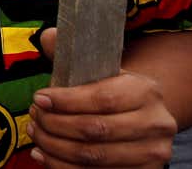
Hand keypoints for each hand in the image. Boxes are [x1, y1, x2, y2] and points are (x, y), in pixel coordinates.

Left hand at [27, 28, 177, 167]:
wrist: (143, 117)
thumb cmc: (112, 91)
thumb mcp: (99, 69)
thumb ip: (71, 52)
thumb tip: (48, 36)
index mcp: (146, 90)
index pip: (102, 98)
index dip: (65, 101)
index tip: (39, 98)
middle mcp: (157, 123)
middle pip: (96, 130)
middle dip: (55, 124)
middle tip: (34, 117)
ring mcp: (153, 153)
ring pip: (93, 156)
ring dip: (55, 147)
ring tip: (36, 133)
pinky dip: (63, 167)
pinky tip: (45, 154)